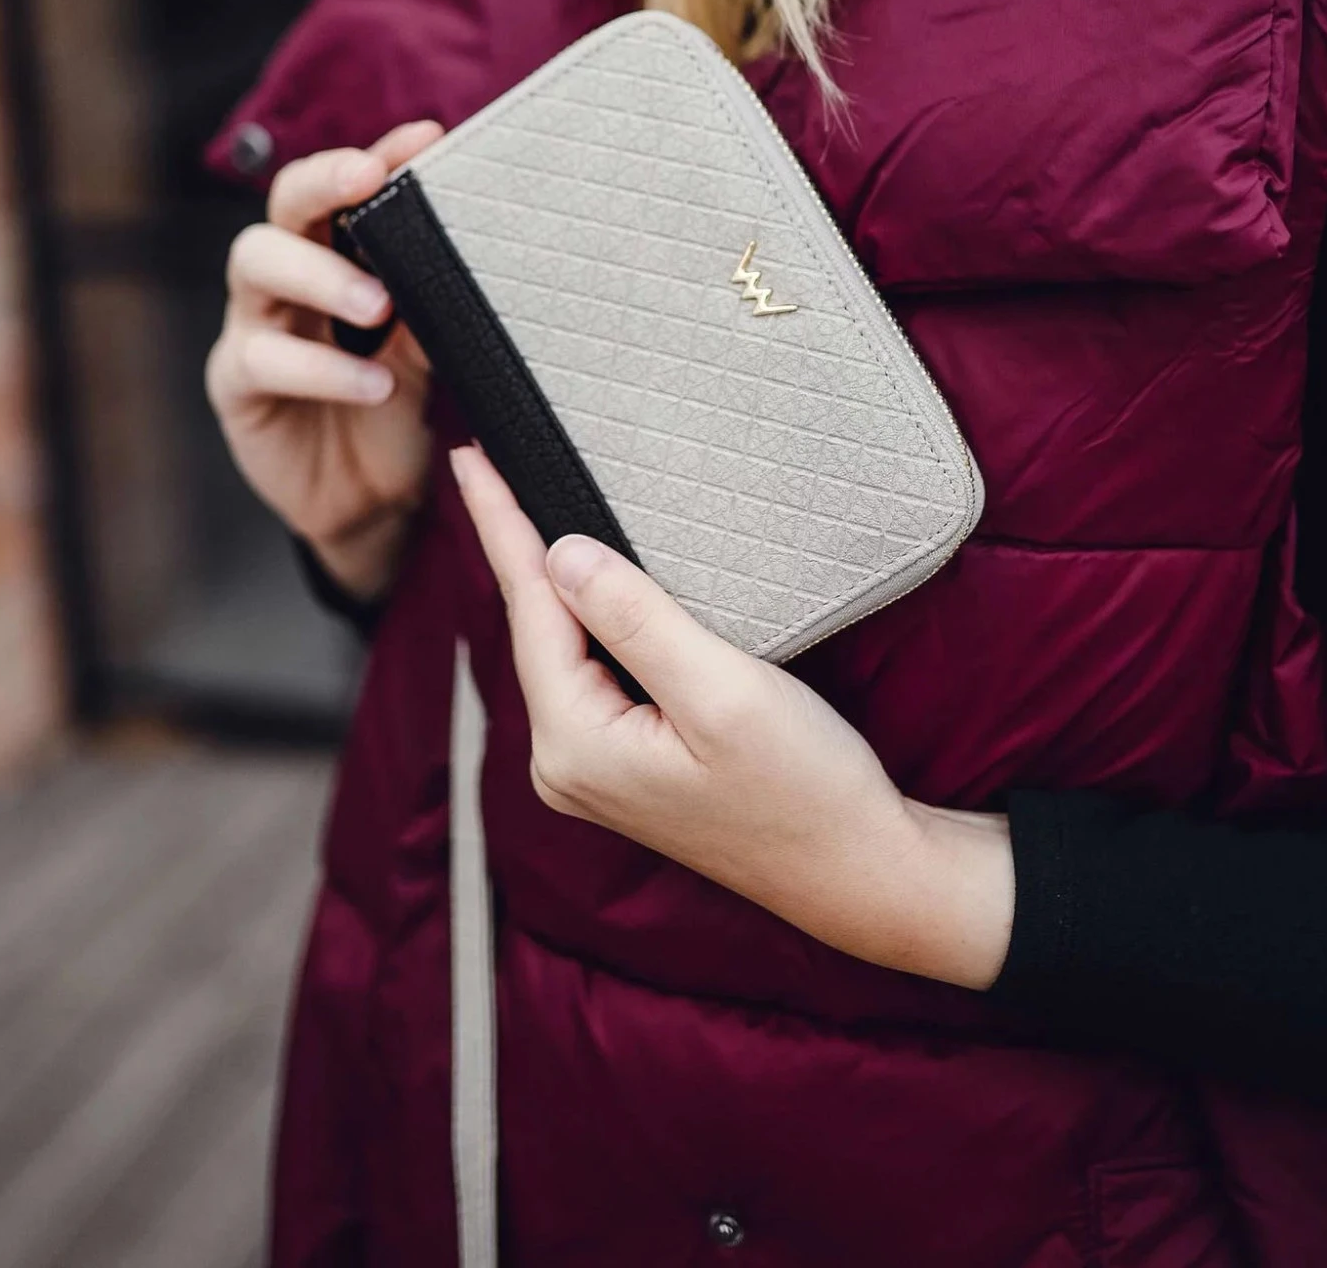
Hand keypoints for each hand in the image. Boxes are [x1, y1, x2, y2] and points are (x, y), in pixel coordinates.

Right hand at [206, 122, 442, 598]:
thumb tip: (483, 242)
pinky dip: (320, 368)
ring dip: (321, 275)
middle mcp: (287, 277)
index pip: (347, 189)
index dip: (380, 155)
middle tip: (372, 182)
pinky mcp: (235, 384)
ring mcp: (254, 325)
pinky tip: (372, 383)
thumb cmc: (396, 410)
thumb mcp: (427, 348)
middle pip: (284, 203)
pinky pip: (260, 358)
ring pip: (255, 263)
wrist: (368, 504)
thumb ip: (437, 296)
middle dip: (325, 183)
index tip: (427, 137)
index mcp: (336, 254)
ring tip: (379, 305)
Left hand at [451, 445, 1014, 989]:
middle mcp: (566, 763)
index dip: (501, 524)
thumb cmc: (804, 788)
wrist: (857, 870)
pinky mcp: (625, 766)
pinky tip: (582, 584)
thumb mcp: (722, 692)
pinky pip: (589, 671)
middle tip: (485, 464)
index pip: (529, 607)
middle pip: (535, 626)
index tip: (469, 458)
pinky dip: (584, 618)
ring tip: (518, 506)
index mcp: (576, 744)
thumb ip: (638, 620)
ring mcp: (592, 771)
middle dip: (514, 545)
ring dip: (549, 579)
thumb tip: (562, 555)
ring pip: (561, 648)